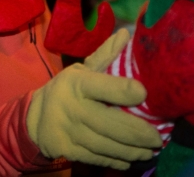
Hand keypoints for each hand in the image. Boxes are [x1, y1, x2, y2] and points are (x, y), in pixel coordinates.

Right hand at [27, 30, 162, 169]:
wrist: (35, 118)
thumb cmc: (67, 90)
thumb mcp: (82, 70)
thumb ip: (105, 55)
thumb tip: (126, 34)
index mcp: (77, 83)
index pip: (102, 86)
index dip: (124, 91)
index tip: (145, 94)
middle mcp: (72, 107)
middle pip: (110, 123)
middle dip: (138, 133)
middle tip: (158, 138)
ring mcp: (69, 132)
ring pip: (106, 145)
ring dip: (133, 150)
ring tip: (150, 150)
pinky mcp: (68, 151)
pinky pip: (98, 158)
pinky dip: (117, 160)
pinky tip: (132, 158)